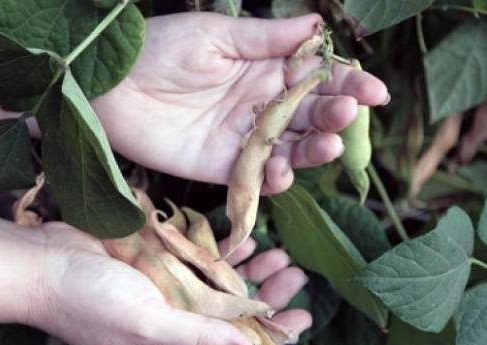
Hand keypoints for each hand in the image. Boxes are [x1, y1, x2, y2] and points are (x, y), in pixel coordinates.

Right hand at [34, 222, 310, 344]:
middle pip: (233, 317)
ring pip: (222, 287)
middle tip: (297, 277)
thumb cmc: (87, 301)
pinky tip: (248, 244)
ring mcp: (169, 293)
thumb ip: (198, 339)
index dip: (270, 337)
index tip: (303, 319)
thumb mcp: (146, 324)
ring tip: (282, 259)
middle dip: (268, 299)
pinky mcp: (162, 265)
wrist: (42, 262)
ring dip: (252, 274)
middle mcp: (175, 326)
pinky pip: (202, 261)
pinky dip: (225, 254)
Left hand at [92, 12, 388, 193]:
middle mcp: (262, 106)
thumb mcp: (216, 35)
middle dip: (335, 117)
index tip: (376, 91)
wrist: (110, 85)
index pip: (318, 80)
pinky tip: (283, 170)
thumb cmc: (160, 49)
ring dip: (314, 150)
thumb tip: (317, 25)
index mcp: (266, 70)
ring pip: (292, 150)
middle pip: (312, 117)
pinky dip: (274, 178)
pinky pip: (257, 177)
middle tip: (348, 114)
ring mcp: (245, 139)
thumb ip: (267, 38)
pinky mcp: (223, 166)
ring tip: (327, 145)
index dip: (348, 85)